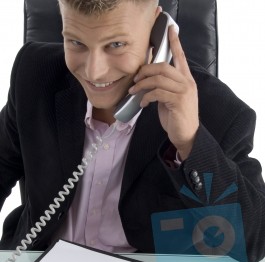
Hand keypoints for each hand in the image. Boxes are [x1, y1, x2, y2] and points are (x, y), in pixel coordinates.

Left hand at [129, 25, 198, 159]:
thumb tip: (147, 81)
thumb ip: (164, 87)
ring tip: (134, 92)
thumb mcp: (170, 99)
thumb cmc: (177, 118)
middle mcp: (187, 83)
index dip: (175, 43)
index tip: (170, 29)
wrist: (186, 135)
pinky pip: (157, 93)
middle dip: (145, 70)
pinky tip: (143, 104)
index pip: (180, 57)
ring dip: (142, 84)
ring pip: (159, 79)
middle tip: (135, 79)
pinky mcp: (178, 101)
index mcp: (186, 79)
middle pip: (163, 66)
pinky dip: (146, 97)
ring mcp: (184, 91)